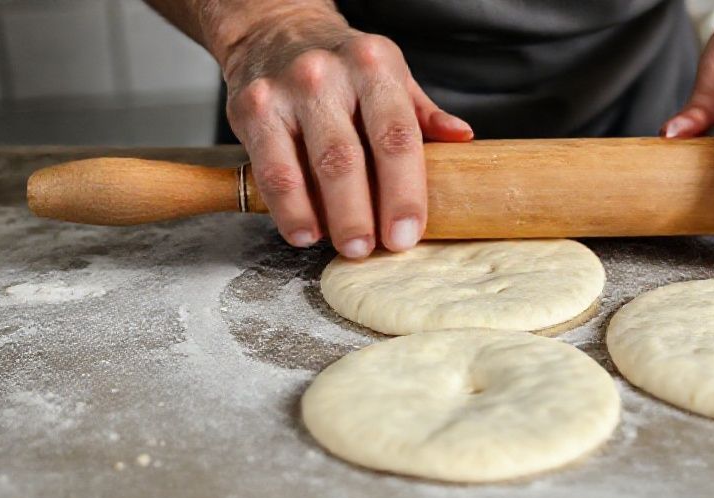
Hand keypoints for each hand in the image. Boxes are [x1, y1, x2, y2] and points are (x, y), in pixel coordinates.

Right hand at [221, 10, 472, 256]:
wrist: (276, 32)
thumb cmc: (344, 68)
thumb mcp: (391, 77)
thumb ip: (423, 114)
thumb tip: (463, 140)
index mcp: (374, 66)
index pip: (396, 135)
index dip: (404, 191)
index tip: (408, 233)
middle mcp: (326, 74)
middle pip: (347, 158)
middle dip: (361, 213)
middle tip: (371, 249)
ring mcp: (283, 91)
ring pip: (305, 167)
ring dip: (326, 217)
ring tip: (344, 246)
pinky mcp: (250, 110)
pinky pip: (270, 171)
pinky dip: (288, 209)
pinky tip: (304, 232)